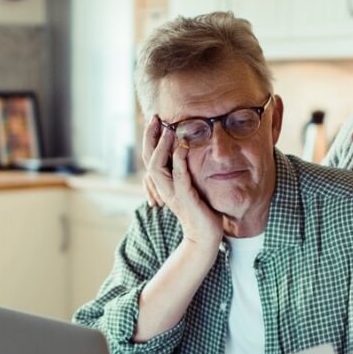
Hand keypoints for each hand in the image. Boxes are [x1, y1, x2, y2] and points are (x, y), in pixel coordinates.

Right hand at [142, 116, 221, 247]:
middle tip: (154, 117)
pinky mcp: (184, 197)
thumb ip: (184, 169)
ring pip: (157, 166)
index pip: (150, 156)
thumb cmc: (199, 209)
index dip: (150, 137)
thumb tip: (185, 148)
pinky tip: (182, 147)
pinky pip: (178, 176)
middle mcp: (163, 187)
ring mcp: (172, 193)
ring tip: (168, 129)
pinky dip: (179, 160)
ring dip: (161, 146)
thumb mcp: (189, 185)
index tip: (155, 119)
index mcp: (163, 182)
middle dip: (150, 136)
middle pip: (148, 158)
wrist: (205, 235)